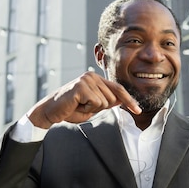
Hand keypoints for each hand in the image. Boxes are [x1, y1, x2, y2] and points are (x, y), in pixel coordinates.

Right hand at [26, 72, 140, 127]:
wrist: (50, 111)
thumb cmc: (70, 109)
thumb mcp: (92, 107)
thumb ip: (106, 102)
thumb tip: (121, 100)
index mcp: (96, 79)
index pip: (118, 89)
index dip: (129, 101)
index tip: (138, 111)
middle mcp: (92, 76)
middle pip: (113, 98)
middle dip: (101, 108)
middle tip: (84, 106)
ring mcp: (87, 79)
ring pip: (105, 101)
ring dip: (92, 109)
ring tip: (79, 105)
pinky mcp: (82, 86)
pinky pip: (96, 102)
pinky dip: (87, 108)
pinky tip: (76, 104)